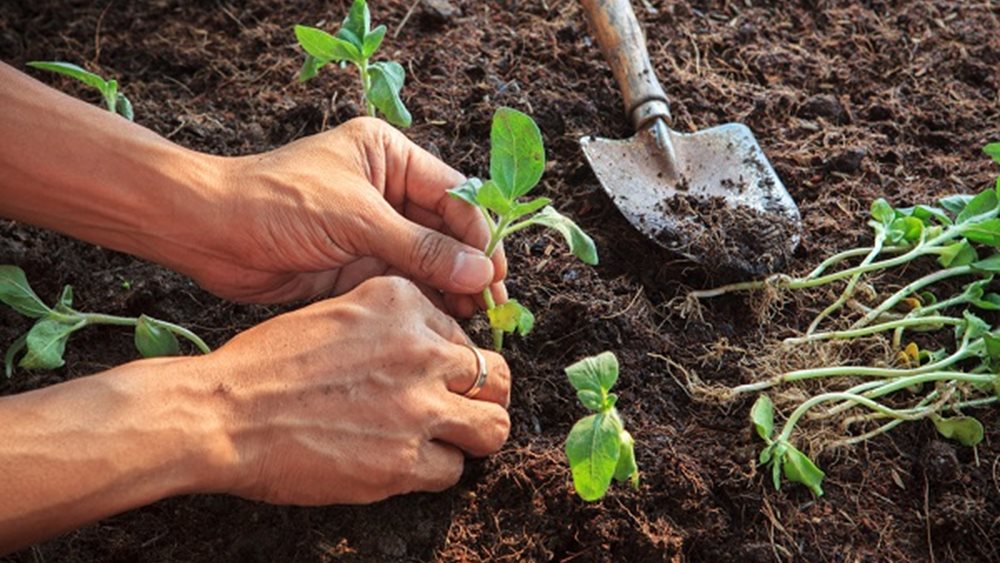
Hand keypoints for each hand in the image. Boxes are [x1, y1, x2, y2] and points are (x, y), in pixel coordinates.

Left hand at [182, 117, 505, 314]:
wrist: (208, 232)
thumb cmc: (276, 203)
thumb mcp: (356, 219)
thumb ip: (420, 248)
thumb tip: (480, 272)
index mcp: (389, 157)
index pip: (453, 196)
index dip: (480, 236)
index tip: (497, 274)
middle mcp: (386, 190)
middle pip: (446, 231)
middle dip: (470, 267)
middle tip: (494, 306)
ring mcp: (372, 230)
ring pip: (427, 262)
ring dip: (451, 288)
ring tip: (475, 320)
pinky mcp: (356, 265)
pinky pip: (402, 283)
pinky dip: (423, 302)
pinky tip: (444, 322)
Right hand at [206, 276, 510, 503]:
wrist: (224, 412)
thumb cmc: (267, 364)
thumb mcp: (337, 314)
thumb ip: (390, 323)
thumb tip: (427, 345)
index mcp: (402, 302)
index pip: (463, 332)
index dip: (453, 360)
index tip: (437, 375)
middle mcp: (420, 349)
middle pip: (497, 375)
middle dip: (484, 394)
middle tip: (463, 407)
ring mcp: (417, 406)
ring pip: (493, 426)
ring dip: (474, 435)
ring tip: (449, 440)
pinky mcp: (405, 460)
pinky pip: (452, 470)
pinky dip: (434, 471)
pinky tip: (405, 464)